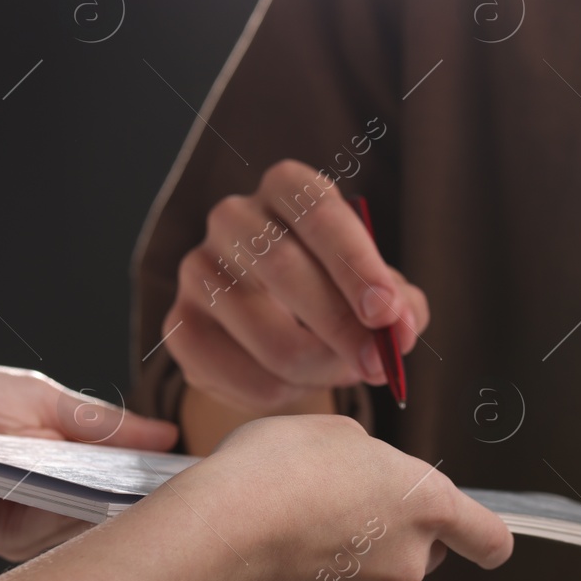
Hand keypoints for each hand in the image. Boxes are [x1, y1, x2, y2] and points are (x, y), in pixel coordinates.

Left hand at [0, 358, 177, 558]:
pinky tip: (83, 512)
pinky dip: (60, 528)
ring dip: (104, 516)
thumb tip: (165, 435)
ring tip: (139, 504)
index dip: (159, 471)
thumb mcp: (33, 394)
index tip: (197, 473)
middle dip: (140, 499)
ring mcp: (22, 512)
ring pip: (80, 527)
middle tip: (179, 494)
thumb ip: (98, 420)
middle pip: (110, 501)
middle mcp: (48, 482)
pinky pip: (39, 541)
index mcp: (63, 441)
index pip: (125, 463)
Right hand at [152, 415, 511, 580]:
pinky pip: (332, 580)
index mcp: (427, 503)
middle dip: (399, 525)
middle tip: (353, 491)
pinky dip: (316, 562)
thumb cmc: (278, 470)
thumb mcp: (338, 432)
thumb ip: (370, 458)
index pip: (488, 537)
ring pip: (375, 564)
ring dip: (352, 542)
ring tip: (302, 505)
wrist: (217, 531)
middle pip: (425, 547)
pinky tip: (280, 532)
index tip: (489, 542)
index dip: (489, 540)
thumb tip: (363, 474)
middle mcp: (407, 556)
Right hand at [164, 160, 428, 413]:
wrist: (279, 328)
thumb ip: (401, 305)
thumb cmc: (339, 293)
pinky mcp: (178, 325)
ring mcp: (197, 269)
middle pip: (283, 268)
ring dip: (319, 368)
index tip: (385, 312)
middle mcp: (233, 217)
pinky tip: (298, 383)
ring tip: (342, 371)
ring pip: (266, 334)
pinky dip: (282, 392)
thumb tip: (400, 331)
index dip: (355, 265)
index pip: (319, 214)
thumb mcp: (379, 289)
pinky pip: (239, 373)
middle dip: (341, 326)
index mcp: (287, 188)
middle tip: (377, 363)